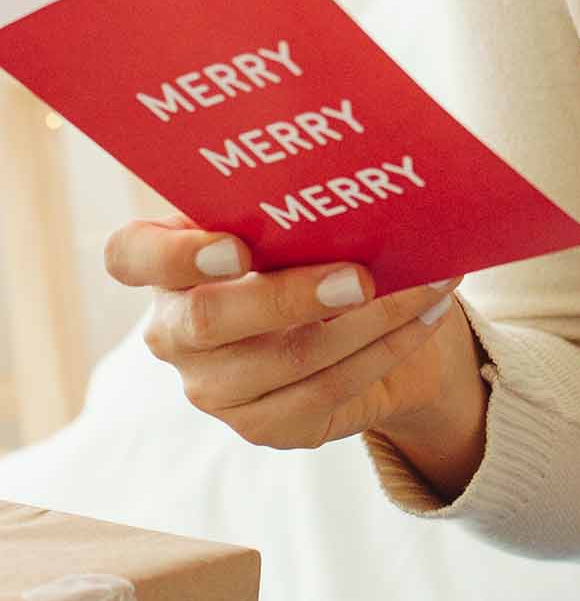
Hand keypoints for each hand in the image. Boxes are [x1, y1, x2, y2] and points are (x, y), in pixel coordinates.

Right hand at [103, 209, 471, 449]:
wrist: (358, 319)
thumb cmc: (314, 246)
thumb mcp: (296, 218)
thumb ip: (298, 202)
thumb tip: (362, 174)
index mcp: (169, 264)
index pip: (130, 255)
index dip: (173, 255)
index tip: (237, 248)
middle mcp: (176, 330)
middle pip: (211, 320)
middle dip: (292, 296)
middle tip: (361, 276)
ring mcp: (214, 387)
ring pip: (288, 359)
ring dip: (373, 319)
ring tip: (428, 283)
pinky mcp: (263, 426)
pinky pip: (330, 389)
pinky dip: (389, 347)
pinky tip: (428, 315)